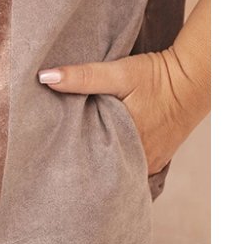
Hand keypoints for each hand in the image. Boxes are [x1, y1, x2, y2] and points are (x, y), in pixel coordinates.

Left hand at [37, 47, 209, 174]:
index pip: (92, 165)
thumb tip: (45, 77)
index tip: (49, 158)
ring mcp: (152, 160)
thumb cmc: (157, 76)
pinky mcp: (159, 155)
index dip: (71, 162)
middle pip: (105, 170)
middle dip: (84, 166)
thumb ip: (83, 77)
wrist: (196, 76)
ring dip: (103, 162)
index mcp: (128, 145)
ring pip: (120, 168)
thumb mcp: (118, 73)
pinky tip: (105, 151)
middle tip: (57, 161)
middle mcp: (142, 161)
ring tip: (76, 157)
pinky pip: (134, 164)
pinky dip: (120, 159)